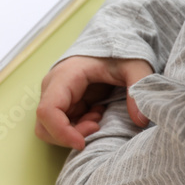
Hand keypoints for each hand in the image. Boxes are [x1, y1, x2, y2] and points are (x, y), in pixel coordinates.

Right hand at [35, 56, 151, 149]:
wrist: (112, 41)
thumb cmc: (120, 53)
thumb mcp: (135, 66)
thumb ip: (139, 90)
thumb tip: (141, 121)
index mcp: (64, 77)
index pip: (47, 111)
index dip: (61, 132)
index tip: (83, 143)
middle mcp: (52, 87)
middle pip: (44, 125)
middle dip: (69, 135)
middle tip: (97, 126)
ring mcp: (55, 96)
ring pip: (50, 128)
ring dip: (74, 132)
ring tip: (98, 118)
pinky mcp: (62, 102)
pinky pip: (61, 124)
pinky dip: (78, 127)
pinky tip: (96, 114)